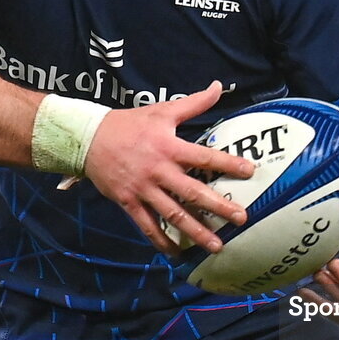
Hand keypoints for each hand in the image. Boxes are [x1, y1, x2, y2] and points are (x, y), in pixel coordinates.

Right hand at [83, 81, 253, 255]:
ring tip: (216, 245)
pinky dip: (161, 240)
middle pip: (192, 192)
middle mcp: (159, 171)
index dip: (228, 164)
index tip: (250, 172)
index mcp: (169, 147)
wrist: (88, 138)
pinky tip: (177, 253)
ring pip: (173, 214)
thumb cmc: (130, 124)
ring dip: (196, 231)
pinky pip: (147, 226)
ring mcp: (143, 189)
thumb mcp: (162, 110)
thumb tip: (217, 87)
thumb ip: (193, 103)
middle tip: (241, 218)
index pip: (204, 157)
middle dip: (218, 207)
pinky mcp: (129, 202)